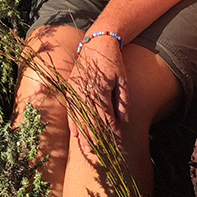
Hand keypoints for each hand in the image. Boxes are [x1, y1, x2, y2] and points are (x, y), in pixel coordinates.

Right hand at [66, 33, 127, 154]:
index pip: (105, 114)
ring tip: (86, 150)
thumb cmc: (113, 61)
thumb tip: (125, 121)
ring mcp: (76, 89)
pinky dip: (73, 123)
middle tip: (98, 154)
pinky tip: (75, 135)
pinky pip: (71, 110)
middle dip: (95, 137)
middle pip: (90, 119)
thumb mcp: (123, 79)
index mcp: (100, 88)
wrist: (97, 42)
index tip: (116, 141)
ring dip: (83, 135)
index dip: (110, 129)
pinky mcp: (71, 88)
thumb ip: (123, 101)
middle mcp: (86, 90)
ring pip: (79, 117)